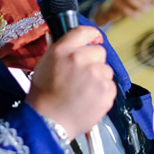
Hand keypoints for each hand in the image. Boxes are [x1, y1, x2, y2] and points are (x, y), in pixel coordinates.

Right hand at [26, 26, 115, 140]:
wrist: (48, 121)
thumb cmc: (43, 95)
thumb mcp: (45, 64)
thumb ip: (62, 50)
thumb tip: (75, 43)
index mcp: (63, 50)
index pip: (84, 31)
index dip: (91, 36)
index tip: (93, 40)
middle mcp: (80, 58)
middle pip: (99, 51)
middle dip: (94, 61)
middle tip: (82, 75)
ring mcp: (95, 74)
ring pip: (106, 70)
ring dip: (99, 78)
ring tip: (83, 91)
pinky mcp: (106, 90)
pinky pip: (110, 86)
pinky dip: (102, 92)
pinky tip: (89, 99)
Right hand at [92, 0, 153, 25]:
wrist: (105, 11)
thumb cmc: (122, 6)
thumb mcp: (132, 2)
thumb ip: (144, 1)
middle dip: (141, 3)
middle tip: (147, 10)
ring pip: (126, 1)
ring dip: (133, 9)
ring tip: (138, 16)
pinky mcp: (111, 5)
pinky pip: (120, 8)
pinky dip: (127, 13)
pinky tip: (132, 16)